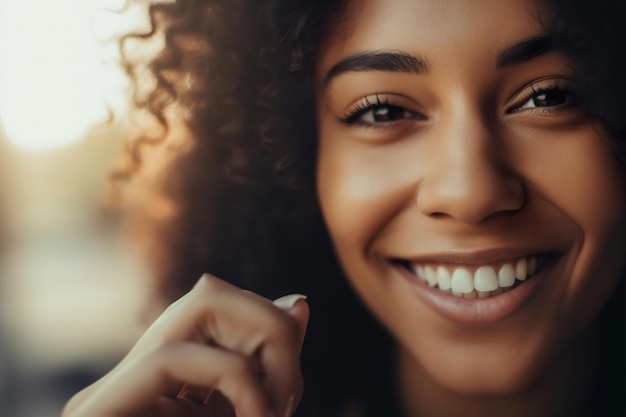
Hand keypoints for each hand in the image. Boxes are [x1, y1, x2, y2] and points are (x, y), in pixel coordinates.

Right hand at [62, 274, 308, 416]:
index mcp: (159, 384)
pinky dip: (235, 379)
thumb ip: (269, 367)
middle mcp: (129, 376)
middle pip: (209, 293)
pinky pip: (172, 357)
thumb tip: (300, 302)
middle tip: (290, 396)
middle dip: (268, 328)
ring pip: (198, 304)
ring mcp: (104, 394)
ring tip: (277, 410)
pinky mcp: (93, 412)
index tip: (291, 389)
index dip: (268, 327)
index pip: (216, 308)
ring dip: (258, 346)